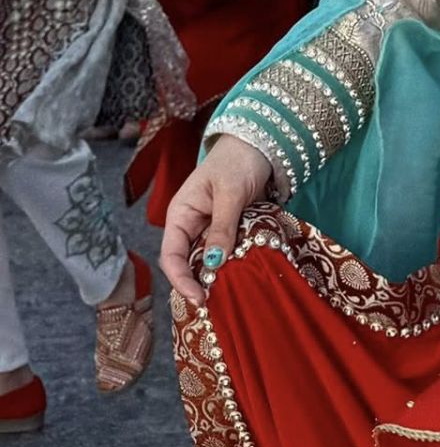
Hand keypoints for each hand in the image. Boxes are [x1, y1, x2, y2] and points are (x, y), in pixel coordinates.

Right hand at [160, 136, 273, 305]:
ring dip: (220, 273)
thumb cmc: (238, 161)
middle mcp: (191, 224)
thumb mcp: (230, 193)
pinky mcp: (231, 228)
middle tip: (218, 302)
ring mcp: (211, 227)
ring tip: (233, 291)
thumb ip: (222, 227)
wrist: (260, 143)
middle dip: (200, 281)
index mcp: (180, 215)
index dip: (181, 280)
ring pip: (210, 258)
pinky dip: (235, 261)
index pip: (172, 256)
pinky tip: (246, 272)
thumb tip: (213, 263)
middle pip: (189, 262)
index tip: (198, 297)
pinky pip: (229, 250)